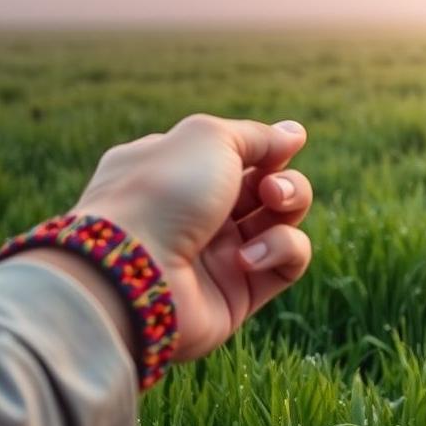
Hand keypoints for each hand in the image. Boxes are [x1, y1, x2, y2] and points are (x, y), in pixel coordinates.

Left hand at [69, 114, 312, 360]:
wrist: (130, 273)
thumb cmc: (164, 192)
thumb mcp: (209, 139)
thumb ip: (257, 135)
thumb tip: (294, 133)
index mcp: (180, 170)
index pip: (240, 154)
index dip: (269, 148)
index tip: (285, 146)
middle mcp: (199, 211)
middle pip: (268, 187)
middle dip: (285, 181)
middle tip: (270, 188)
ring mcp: (219, 253)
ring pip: (283, 220)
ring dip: (290, 204)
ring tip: (273, 206)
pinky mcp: (240, 293)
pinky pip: (287, 262)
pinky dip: (281, 250)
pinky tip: (249, 257)